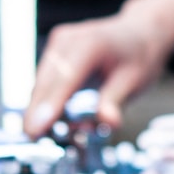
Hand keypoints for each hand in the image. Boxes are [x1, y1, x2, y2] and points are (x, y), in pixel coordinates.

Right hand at [23, 0, 173, 136]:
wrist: (138, 31)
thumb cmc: (139, 56)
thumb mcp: (135, 81)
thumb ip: (115, 101)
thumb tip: (107, 122)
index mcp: (90, 44)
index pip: (64, 80)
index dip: (48, 107)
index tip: (34, 131)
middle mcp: (67, 40)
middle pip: (45, 84)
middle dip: (38, 114)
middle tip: (36, 142)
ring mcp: (58, 43)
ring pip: (41, 84)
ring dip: (42, 110)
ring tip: (50, 135)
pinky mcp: (54, 51)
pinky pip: (45, 81)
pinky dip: (48, 101)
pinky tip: (55, 119)